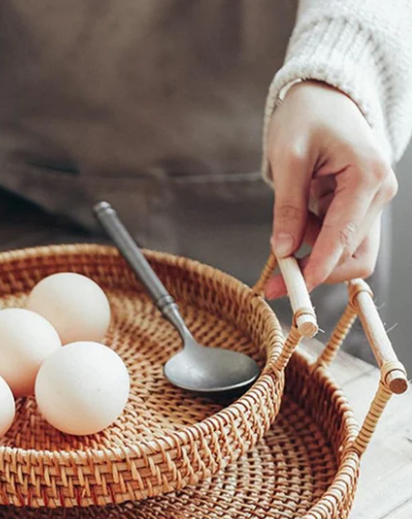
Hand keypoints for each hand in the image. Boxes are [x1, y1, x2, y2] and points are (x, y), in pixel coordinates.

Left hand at [265, 81, 397, 298]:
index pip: (345, 237)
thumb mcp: (289, 157)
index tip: (293, 288)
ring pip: (348, 252)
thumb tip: (283, 250)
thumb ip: (288, 206)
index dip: (319, 268)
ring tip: (278, 248)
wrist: (322, 96)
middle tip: (274, 283)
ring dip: (313, 259)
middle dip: (314, 271)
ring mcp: (372, 201)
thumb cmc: (306, 116)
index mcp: (368, 176)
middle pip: (353, 254)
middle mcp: (379, 192)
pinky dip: (315, 246)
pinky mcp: (359, 206)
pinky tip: (292, 234)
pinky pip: (340, 239)